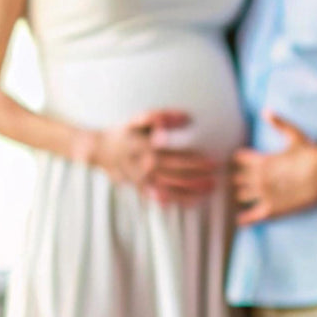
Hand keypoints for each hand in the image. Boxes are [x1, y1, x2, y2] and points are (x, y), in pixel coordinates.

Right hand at [89, 110, 216, 203]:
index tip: (212, 162)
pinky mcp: (140, 188)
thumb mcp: (138, 119)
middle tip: (216, 177)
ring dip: (192, 190)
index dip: (195, 161)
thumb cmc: (125, 131)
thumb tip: (184, 117)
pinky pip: (161, 196)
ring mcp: (141, 179)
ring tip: (210, 188)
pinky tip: (194, 200)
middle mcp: (143, 166)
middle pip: (175, 174)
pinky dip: (178, 199)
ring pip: (170, 188)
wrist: (100, 149)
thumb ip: (159, 116)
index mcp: (144, 147)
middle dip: (198, 177)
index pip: (174, 156)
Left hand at [233, 112, 316, 225]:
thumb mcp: (295, 135)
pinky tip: (240, 220)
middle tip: (245, 178)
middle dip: (241, 178)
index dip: (241, 159)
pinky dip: (244, 218)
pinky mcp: (272, 209)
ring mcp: (264, 194)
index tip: (243, 160)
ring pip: (242, 195)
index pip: (240, 159)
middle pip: (238, 178)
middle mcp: (259, 177)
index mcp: (262, 160)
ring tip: (246, 194)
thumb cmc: (312, 155)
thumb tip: (265, 111)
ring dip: (243, 194)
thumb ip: (279, 124)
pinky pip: (251, 216)